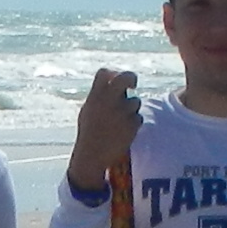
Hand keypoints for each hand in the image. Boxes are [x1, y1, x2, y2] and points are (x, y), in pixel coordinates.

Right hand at [64, 68, 142, 200]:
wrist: (92, 155)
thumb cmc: (89, 132)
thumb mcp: (88, 110)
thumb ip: (99, 96)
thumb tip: (112, 82)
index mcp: (96, 96)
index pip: (104, 72)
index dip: (112, 73)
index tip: (115, 78)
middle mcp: (109, 100)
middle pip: (126, 77)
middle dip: (131, 78)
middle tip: (133, 84)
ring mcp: (122, 112)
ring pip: (135, 102)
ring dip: (131, 109)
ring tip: (119, 123)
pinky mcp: (132, 124)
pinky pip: (138, 118)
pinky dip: (133, 124)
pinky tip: (123, 133)